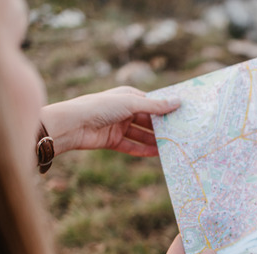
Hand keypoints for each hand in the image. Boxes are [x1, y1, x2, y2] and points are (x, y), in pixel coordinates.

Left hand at [41, 86, 179, 156]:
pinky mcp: (113, 141)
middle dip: (163, 127)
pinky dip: (143, 150)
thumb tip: (178, 102)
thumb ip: (155, 106)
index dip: (166, 109)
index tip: (184, 115)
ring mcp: (118, 126)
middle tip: (182, 134)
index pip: (152, 102)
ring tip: (173, 146)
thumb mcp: (130, 103)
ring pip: (141, 134)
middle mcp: (124, 110)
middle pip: (148, 120)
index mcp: (128, 96)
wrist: (72, 125)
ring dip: (155, 141)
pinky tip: (157, 155)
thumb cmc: (100, 107)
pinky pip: (132, 146)